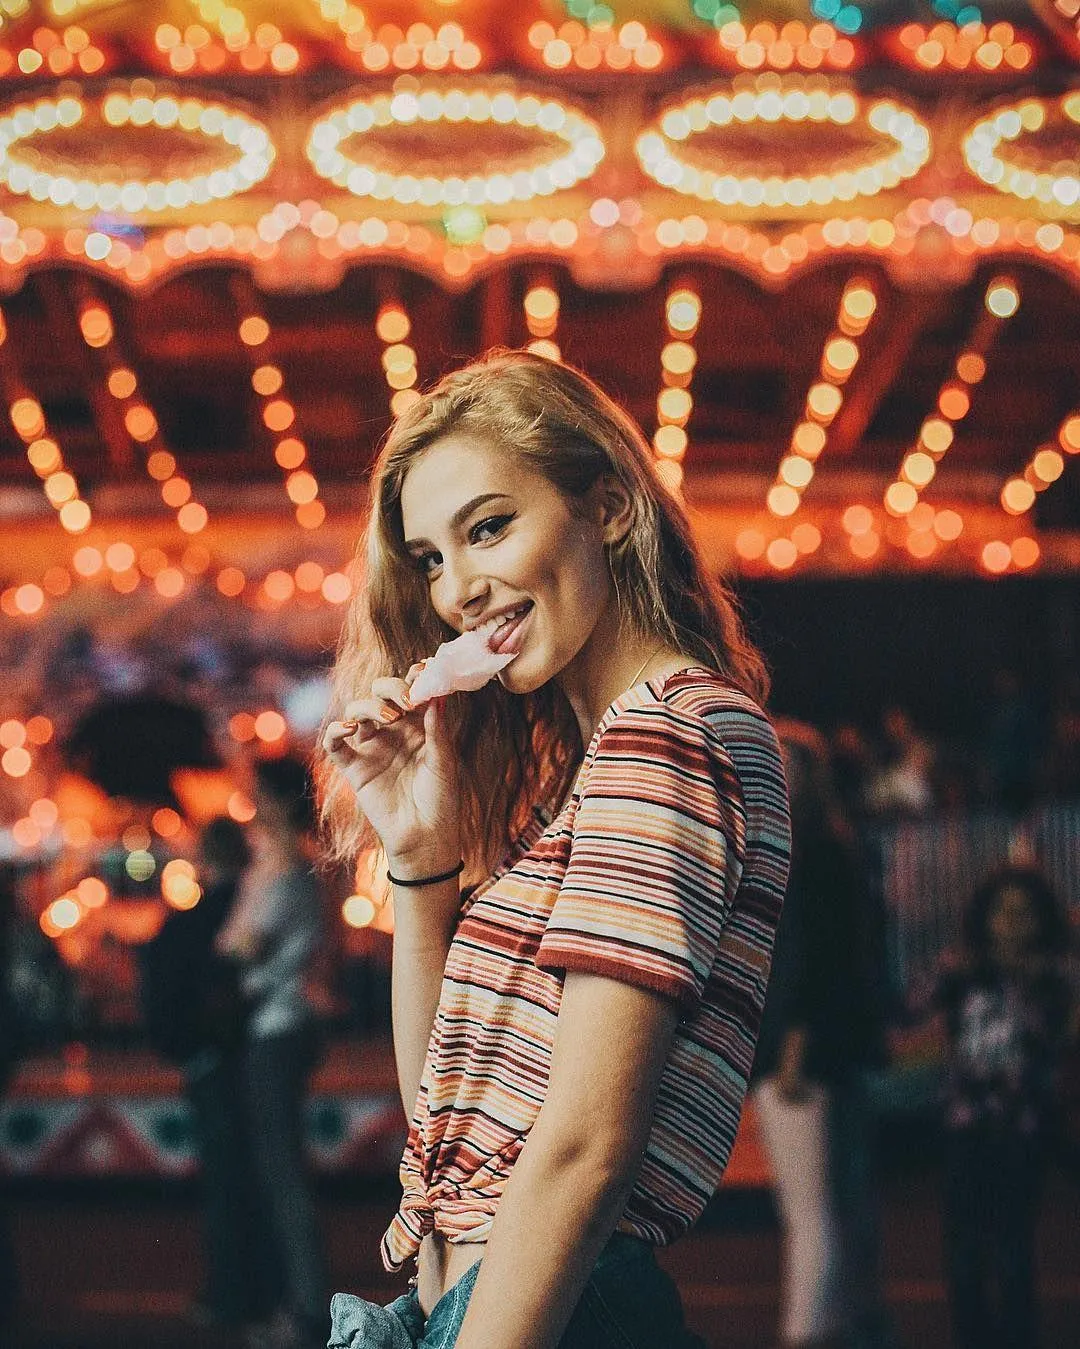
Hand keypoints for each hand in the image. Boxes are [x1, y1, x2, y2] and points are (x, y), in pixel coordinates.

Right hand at [321, 663, 460, 867]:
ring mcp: (371, 748)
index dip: (414, 678)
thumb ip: (437, 728)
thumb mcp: (444, 761)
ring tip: (389, 719)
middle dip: (391, 688)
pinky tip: (348, 729)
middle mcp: (393, 732)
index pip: (410, 691)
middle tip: (407, 699)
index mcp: (418, 726)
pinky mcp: (354, 768)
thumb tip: (436, 693)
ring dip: (370, 706)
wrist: (426, 839)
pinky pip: (335, 745)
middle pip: (380, 693)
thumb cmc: (441, 800)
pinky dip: (335, 732)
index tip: (424, 670)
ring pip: (357, 711)